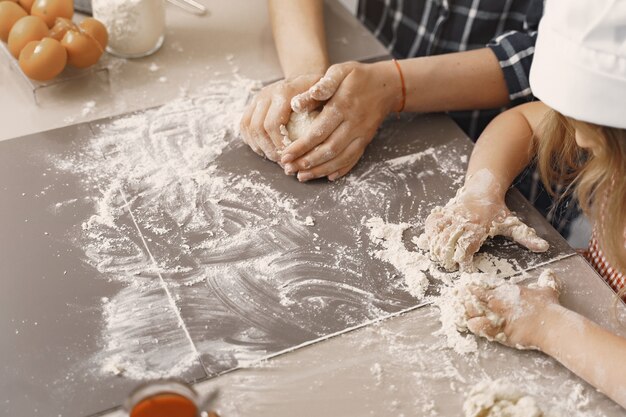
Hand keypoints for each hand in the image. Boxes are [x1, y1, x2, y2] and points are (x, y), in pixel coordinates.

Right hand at [240, 73, 323, 161]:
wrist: (304, 79)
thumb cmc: (318, 92)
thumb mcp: (324, 94)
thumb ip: (317, 108)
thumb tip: (310, 122)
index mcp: (283, 92)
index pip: (272, 124)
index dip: (279, 144)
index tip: (290, 157)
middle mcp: (266, 94)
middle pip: (258, 128)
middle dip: (270, 149)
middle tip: (282, 162)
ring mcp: (257, 99)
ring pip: (248, 128)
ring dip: (260, 147)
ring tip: (275, 157)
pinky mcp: (252, 104)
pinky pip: (244, 126)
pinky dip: (252, 141)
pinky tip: (265, 149)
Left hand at [281, 60, 402, 180]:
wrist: (388, 85)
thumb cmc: (358, 77)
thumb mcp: (339, 71)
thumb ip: (321, 85)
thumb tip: (298, 102)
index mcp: (342, 106)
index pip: (318, 132)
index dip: (300, 146)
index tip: (285, 155)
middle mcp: (353, 124)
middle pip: (328, 149)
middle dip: (307, 162)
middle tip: (289, 169)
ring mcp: (361, 134)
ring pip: (340, 158)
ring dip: (320, 170)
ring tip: (302, 176)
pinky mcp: (366, 140)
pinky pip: (353, 159)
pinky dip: (340, 170)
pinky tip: (327, 176)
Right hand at [422, 169, 548, 271]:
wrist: (483, 187)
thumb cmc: (497, 209)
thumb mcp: (513, 224)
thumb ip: (526, 238)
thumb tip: (544, 248)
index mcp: (479, 227)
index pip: (467, 248)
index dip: (464, 261)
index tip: (465, 268)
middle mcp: (463, 221)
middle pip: (448, 244)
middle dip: (448, 257)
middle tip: (450, 266)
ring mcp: (451, 216)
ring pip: (437, 234)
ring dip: (437, 247)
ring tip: (440, 257)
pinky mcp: (443, 212)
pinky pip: (431, 225)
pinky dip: (430, 234)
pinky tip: (432, 242)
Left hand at [464, 279, 560, 348]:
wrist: (551, 326)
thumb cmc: (548, 307)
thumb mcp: (547, 290)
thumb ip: (546, 281)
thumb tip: (550, 273)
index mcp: (506, 291)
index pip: (484, 286)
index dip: (473, 287)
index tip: (467, 287)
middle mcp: (498, 302)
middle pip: (473, 297)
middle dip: (465, 297)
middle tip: (459, 297)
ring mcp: (496, 316)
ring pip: (472, 311)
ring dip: (466, 310)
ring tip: (461, 310)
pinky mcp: (497, 331)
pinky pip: (478, 327)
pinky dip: (472, 325)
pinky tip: (470, 324)